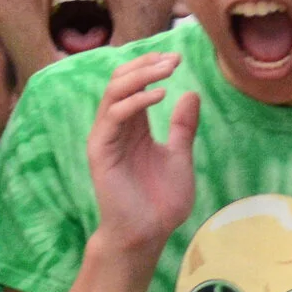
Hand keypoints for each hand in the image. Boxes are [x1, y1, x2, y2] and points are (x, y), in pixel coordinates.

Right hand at [85, 52, 199, 259]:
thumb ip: (182, 127)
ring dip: (141, 76)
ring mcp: (106, 137)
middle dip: (146, 64)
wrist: (147, 233)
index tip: (177, 58)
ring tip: (168, 70)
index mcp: (133, 126)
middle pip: (121, 80)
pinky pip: (113, 116)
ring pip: (114, 92)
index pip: (135, 84)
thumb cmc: (160, 200)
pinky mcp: (100, 150)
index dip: (151, 66)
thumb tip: (191, 94)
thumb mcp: (180, 156)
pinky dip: (136, 101)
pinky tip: (159, 96)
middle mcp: (116, 127)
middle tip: (174, 59)